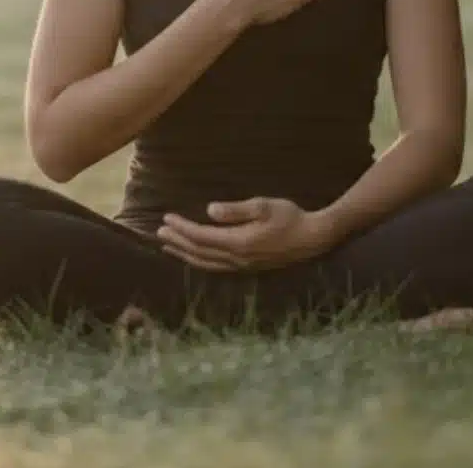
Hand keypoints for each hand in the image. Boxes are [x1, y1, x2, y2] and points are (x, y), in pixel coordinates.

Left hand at [157, 197, 336, 271]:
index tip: (167, 218)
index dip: (182, 228)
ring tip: (168, 246)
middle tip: (159, 232)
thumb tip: (209, 210)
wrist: (313, 238)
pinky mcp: (247, 267)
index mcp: (239, 242)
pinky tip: (195, 256)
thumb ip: (236, 210)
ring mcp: (242, 265)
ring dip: (185, 254)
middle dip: (178, 241)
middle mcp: (237, 258)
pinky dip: (200, 261)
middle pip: (199, 252)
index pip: (202, 237)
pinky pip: (216, 267)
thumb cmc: (290, 216)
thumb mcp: (263, 206)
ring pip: (206, 263)